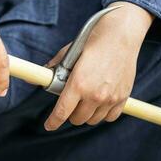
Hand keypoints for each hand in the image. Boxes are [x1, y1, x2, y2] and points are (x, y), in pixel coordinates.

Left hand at [44, 2, 153, 129]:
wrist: (121, 34)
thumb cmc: (93, 41)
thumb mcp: (69, 52)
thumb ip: (54, 67)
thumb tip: (37, 77)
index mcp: (78, 83)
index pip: (62, 112)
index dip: (53, 122)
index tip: (49, 125)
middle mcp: (94, 94)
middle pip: (77, 119)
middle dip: (70, 113)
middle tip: (71, 104)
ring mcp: (110, 97)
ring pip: (92, 120)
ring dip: (86, 114)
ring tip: (85, 102)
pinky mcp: (123, 97)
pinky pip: (110, 117)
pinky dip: (102, 113)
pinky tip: (99, 103)